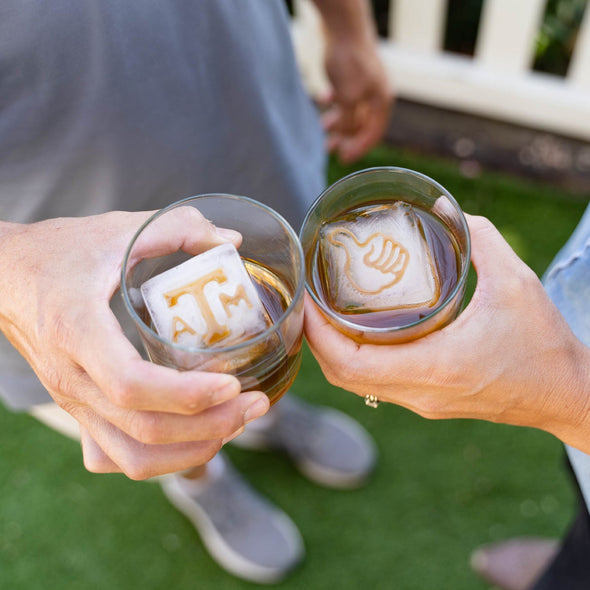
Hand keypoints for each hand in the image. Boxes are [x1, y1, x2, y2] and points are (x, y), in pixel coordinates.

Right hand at [0, 209, 269, 478]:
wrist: (3, 276)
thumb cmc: (59, 252)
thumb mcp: (118, 228)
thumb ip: (180, 226)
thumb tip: (233, 243)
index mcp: (78, 330)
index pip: (131, 384)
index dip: (188, 394)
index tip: (235, 384)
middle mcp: (72, 377)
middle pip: (143, 429)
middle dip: (211, 426)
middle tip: (257, 405)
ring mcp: (72, 400)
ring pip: (131, 456)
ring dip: (191, 451)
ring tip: (237, 425)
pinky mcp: (77, 409)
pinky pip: (117, 455)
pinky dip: (162, 459)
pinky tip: (195, 438)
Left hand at [304, 214, 589, 451]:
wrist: (564, 393)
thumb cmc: (543, 343)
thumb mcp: (515, 281)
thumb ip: (479, 238)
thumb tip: (447, 207)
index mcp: (435, 365)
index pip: (350, 363)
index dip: (318, 335)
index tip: (308, 303)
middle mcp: (420, 391)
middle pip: (343, 377)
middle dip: (316, 342)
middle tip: (311, 303)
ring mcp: (421, 403)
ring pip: (356, 385)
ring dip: (333, 353)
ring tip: (327, 314)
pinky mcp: (427, 404)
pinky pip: (376, 387)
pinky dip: (356, 362)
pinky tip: (359, 333)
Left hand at [320, 31, 392, 162]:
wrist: (344, 26)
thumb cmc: (350, 61)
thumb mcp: (348, 98)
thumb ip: (348, 122)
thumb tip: (345, 138)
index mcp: (382, 102)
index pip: (373, 134)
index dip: (357, 149)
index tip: (342, 159)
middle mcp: (377, 94)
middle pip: (362, 124)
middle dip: (344, 137)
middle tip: (328, 148)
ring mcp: (365, 83)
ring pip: (352, 110)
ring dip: (338, 121)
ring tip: (323, 127)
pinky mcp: (353, 74)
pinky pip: (345, 96)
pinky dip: (335, 103)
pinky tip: (323, 99)